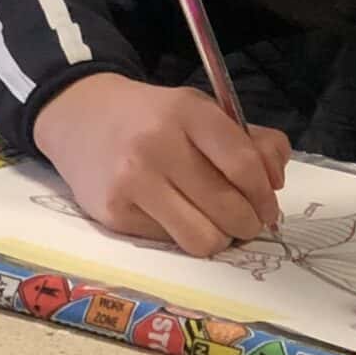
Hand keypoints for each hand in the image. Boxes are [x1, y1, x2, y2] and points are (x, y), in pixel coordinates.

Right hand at [32, 73, 288, 256]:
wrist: (80, 117)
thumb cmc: (152, 118)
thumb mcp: (200, 111)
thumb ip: (248, 140)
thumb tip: (275, 183)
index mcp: (188, 113)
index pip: (244, 166)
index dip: (265, 196)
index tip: (269, 208)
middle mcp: (158, 145)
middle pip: (229, 209)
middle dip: (248, 224)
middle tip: (244, 221)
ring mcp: (132, 182)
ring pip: (203, 238)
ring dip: (218, 238)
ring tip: (214, 225)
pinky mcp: (114, 214)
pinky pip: (169, 243)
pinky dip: (181, 235)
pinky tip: (174, 217)